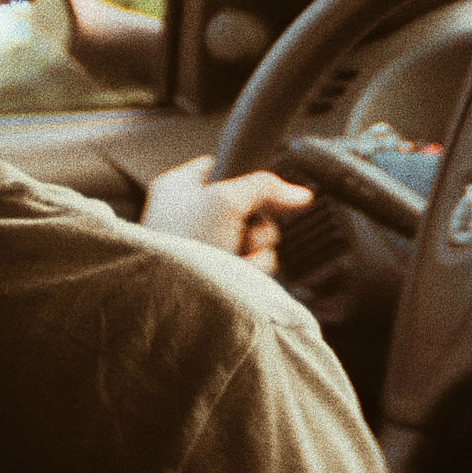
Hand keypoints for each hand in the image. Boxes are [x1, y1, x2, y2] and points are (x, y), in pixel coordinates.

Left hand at [141, 155, 313, 275]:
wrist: (172, 306)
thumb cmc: (179, 248)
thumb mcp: (226, 200)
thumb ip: (265, 187)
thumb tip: (299, 194)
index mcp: (178, 188)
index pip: (222, 167)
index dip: (245, 175)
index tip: (263, 186)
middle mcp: (190, 216)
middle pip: (247, 205)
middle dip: (255, 222)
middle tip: (243, 229)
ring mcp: (205, 249)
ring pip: (254, 238)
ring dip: (255, 248)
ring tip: (236, 256)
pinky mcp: (219, 276)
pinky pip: (252, 264)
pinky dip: (252, 269)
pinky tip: (236, 274)